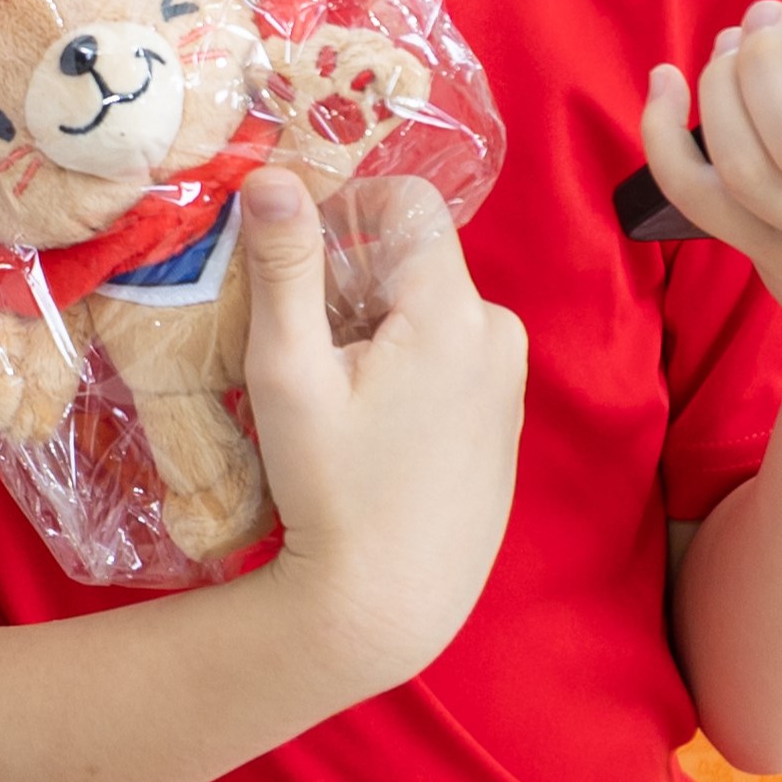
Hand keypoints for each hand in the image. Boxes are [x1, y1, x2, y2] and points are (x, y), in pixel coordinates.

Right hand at [240, 171, 527, 694]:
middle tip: (303, 351)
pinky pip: (449, 360)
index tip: (297, 265)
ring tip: (333, 400)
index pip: (408, 202)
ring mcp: (508, 384)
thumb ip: (283, 266)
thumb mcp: (289, 373)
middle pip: (414, 261)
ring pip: (428, 311)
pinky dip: (403, 371)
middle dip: (351, 283)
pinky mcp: (502, 424)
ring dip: (374, 330)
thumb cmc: (331, 491)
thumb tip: (273, 175)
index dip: (345, 211)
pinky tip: (368, 433)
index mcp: (456, 312)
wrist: (389, 607)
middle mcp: (500, 335)